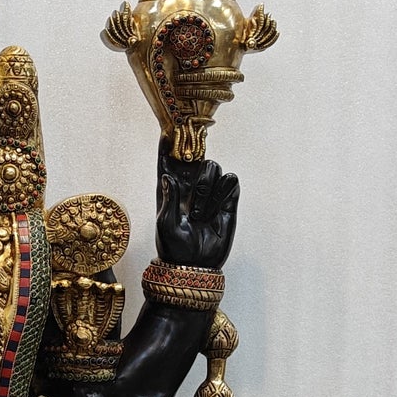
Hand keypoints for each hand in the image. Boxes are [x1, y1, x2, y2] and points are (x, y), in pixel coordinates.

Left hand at [155, 140, 238, 269]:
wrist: (194, 265)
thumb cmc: (173, 246)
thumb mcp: (165, 222)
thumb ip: (169, 197)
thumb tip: (168, 176)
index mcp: (170, 188)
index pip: (168, 161)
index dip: (168, 146)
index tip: (168, 131)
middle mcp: (190, 186)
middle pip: (197, 158)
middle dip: (196, 175)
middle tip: (193, 203)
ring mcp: (210, 192)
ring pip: (214, 167)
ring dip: (208, 190)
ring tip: (200, 216)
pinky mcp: (227, 201)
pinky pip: (231, 181)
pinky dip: (224, 193)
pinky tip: (216, 211)